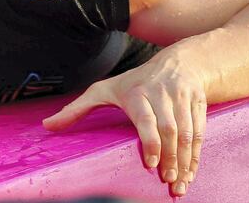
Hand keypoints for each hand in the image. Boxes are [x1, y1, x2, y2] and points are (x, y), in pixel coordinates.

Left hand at [42, 50, 206, 197]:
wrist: (178, 63)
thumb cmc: (134, 82)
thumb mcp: (103, 90)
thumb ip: (77, 109)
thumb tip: (47, 126)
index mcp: (138, 93)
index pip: (147, 118)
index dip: (151, 141)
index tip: (151, 164)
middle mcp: (162, 95)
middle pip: (171, 130)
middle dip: (171, 158)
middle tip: (168, 182)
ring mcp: (183, 99)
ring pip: (189, 134)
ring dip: (186, 161)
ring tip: (179, 184)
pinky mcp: (199, 104)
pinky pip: (200, 133)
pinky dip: (196, 156)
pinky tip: (190, 173)